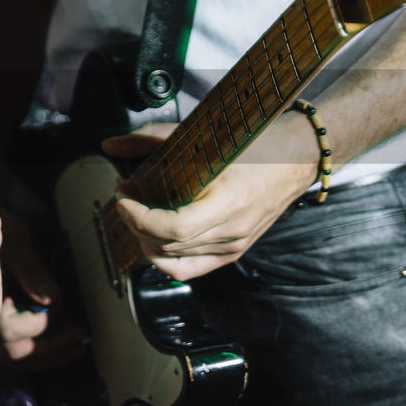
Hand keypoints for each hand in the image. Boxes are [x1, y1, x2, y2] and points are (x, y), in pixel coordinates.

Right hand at [0, 207, 85, 367]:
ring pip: (22, 354)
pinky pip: (22, 346)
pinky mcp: (4, 320)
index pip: (18, 329)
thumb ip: (32, 271)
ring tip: (78, 348)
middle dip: (53, 350)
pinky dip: (45, 351)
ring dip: (52, 355)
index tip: (58, 305)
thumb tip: (52, 299)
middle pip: (21, 351)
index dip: (43, 321)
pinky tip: (67, 345)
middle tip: (79, 338)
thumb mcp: (15, 242)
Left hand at [106, 115, 317, 280]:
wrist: (296, 159)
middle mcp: (233, 231)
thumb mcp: (203, 136)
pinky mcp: (233, 252)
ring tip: (137, 215)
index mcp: (230, 202)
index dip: (140, 218)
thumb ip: (151, 138)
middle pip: (168, 245)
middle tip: (125, 198)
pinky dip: (164, 257)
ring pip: (174, 260)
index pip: (174, 228)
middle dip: (135, 223)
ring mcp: (234, 246)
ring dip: (146, 240)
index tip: (123, 196)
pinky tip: (153, 237)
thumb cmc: (254, 143)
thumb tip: (109, 145)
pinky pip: (189, 269)